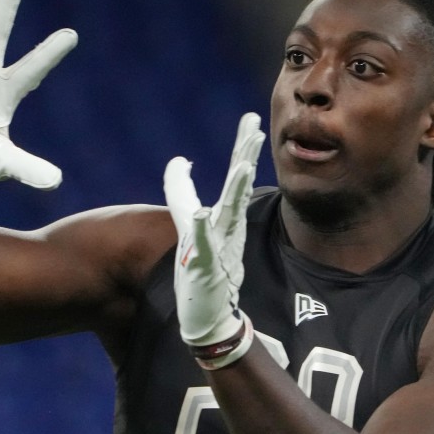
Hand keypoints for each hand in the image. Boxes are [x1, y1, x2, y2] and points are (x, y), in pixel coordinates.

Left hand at [163, 113, 265, 353]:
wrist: (211, 314)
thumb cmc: (203, 268)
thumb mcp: (189, 223)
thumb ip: (182, 191)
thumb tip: (178, 160)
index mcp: (225, 216)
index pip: (236, 176)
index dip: (243, 148)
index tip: (252, 119)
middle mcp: (226, 227)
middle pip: (238, 186)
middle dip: (246, 157)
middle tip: (255, 129)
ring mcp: (219, 246)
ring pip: (229, 213)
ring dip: (235, 190)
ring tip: (242, 166)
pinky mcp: (205, 267)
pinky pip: (205, 246)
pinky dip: (204, 230)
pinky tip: (204, 214)